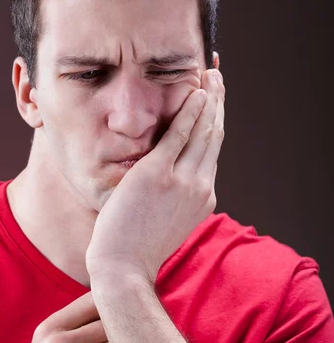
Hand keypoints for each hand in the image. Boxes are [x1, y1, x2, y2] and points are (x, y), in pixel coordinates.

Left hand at [86, 68, 224, 285]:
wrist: (124, 267)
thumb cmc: (138, 246)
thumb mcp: (169, 221)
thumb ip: (178, 197)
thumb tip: (174, 181)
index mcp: (203, 197)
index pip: (213, 150)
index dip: (217, 122)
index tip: (216, 102)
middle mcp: (200, 186)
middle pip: (214, 135)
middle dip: (218, 102)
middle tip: (218, 77)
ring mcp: (181, 180)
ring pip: (203, 130)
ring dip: (209, 99)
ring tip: (211, 75)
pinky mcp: (158, 174)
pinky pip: (179, 135)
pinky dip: (189, 111)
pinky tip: (195, 92)